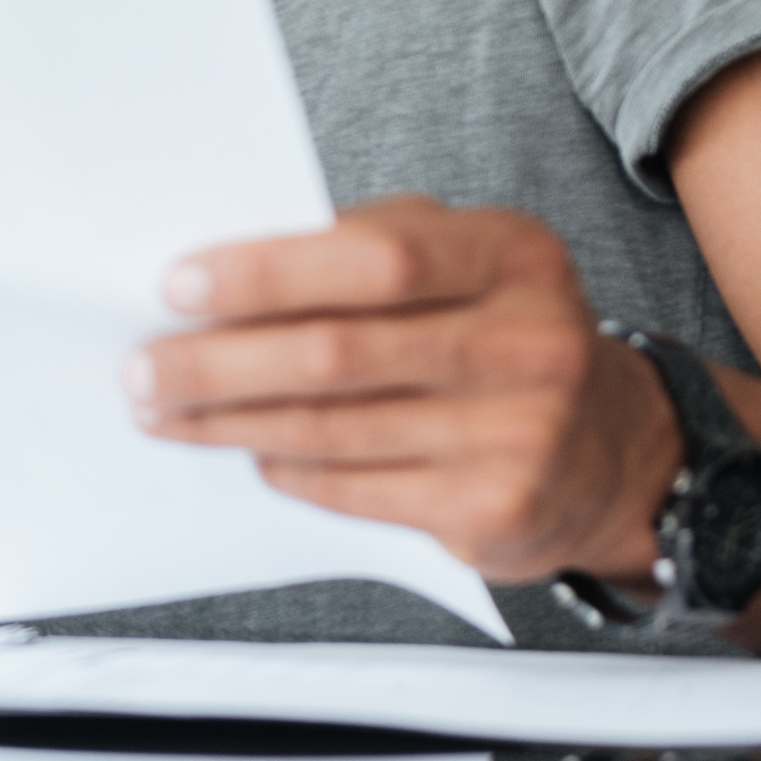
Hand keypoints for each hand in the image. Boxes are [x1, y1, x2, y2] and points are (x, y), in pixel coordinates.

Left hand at [129, 198, 682, 582]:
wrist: (617, 450)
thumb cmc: (503, 335)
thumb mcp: (465, 263)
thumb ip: (363, 250)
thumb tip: (219, 273)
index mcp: (513, 256)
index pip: (377, 257)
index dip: (268, 273)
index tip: (178, 285)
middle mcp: (529, 343)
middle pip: (338, 352)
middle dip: (218, 362)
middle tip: (143, 366)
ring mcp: (518, 434)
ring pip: (330, 429)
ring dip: (227, 421)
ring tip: (163, 411)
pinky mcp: (494, 510)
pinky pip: (352, 488)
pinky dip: (285, 467)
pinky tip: (246, 450)